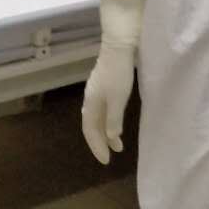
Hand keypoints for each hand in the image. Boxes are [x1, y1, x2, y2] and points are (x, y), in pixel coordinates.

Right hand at [81, 42, 135, 163]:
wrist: (119, 47)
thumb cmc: (119, 73)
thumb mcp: (118, 98)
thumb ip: (114, 118)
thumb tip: (111, 137)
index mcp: (90, 104)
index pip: (90, 131)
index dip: (97, 146)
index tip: (106, 160)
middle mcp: (90, 100)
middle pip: (92, 126)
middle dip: (100, 142)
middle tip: (110, 156)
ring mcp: (96, 92)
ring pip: (98, 118)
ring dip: (106, 132)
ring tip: (117, 144)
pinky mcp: (104, 86)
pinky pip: (103, 110)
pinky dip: (108, 121)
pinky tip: (116, 124)